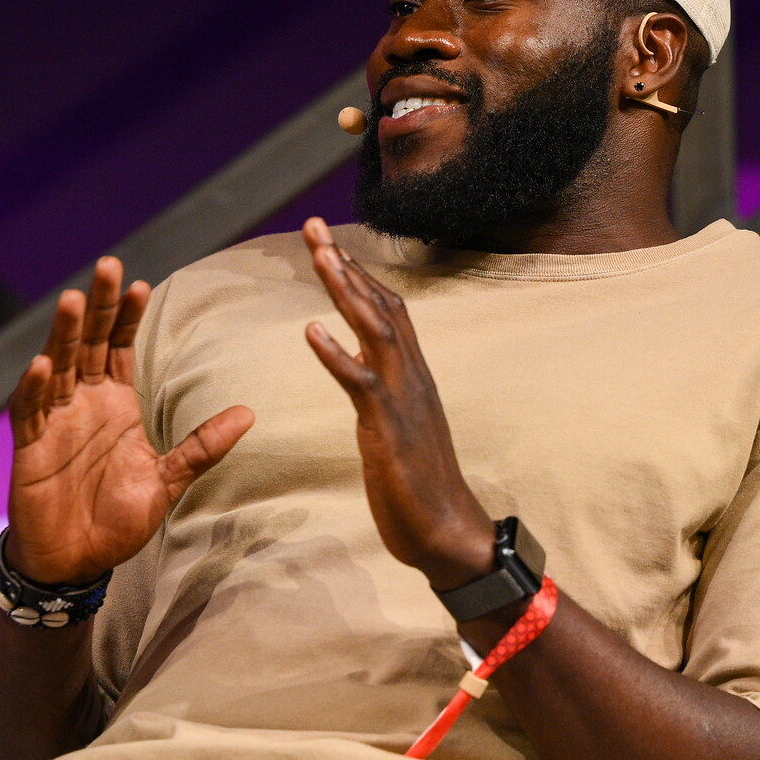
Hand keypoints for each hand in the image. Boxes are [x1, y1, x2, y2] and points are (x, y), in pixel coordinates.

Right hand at [6, 258, 253, 586]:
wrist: (77, 561)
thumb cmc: (117, 520)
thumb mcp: (168, 479)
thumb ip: (202, 445)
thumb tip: (249, 413)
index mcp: (117, 404)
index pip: (120, 347)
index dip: (127, 317)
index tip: (140, 285)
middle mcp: (84, 402)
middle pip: (90, 342)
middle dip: (98, 306)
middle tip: (108, 265)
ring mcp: (55, 420)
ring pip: (58, 365)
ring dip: (65, 334)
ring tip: (74, 300)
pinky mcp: (30, 446)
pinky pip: (31, 410)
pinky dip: (35, 388)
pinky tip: (43, 364)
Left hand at [301, 218, 493, 589]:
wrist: (448, 534)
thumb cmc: (420, 486)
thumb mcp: (397, 426)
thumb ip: (381, 390)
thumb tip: (358, 365)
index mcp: (412, 376)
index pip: (387, 310)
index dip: (358, 274)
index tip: (329, 243)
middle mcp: (412, 377)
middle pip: (380, 305)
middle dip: (346, 264)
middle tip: (314, 226)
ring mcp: (402, 399)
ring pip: (375, 330)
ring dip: (346, 291)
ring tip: (319, 256)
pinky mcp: (389, 427)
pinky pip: (360, 384)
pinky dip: (336, 355)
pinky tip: (311, 331)